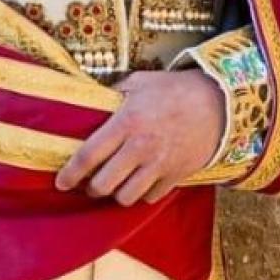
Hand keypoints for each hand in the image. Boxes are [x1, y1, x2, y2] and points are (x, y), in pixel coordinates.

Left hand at [54, 68, 224, 203]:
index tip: (61, 182)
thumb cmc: (174, 90)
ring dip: (116, 194)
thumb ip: (113, 96)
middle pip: (103, 185)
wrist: (218, 103)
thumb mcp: (139, 82)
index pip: (88, 155)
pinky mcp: (176, 175)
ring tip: (115, 185)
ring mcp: (159, 165)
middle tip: (89, 183)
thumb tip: (90, 104)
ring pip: (126, 197)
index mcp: (126, 122)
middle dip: (91, 188)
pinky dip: (141, 194)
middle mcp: (140, 147)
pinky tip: (139, 182)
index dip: (70, 173)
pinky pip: (150, 197)